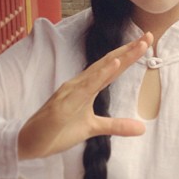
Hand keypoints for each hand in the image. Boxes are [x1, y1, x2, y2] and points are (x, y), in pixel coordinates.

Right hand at [18, 33, 152, 158]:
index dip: (128, 55)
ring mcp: (71, 92)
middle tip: (148, 36)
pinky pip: (85, 88)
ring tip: (136, 46)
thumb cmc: (58, 131)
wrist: (30, 143)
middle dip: (128, 50)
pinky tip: (113, 65)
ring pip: (99, 71)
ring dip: (118, 58)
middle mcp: (79, 84)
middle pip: (108, 63)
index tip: (145, 43)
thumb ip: (116, 126)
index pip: (111, 68)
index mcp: (87, 87)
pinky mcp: (64, 105)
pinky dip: (100, 75)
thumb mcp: (93, 129)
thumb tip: (141, 128)